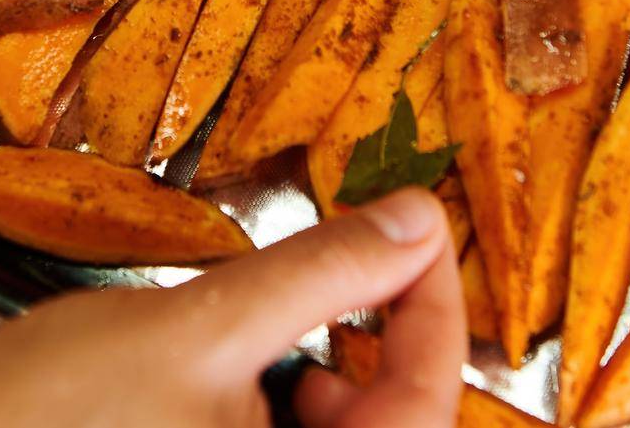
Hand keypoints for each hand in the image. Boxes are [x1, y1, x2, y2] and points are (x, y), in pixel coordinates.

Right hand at [0, 188, 465, 427]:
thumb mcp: (195, 325)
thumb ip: (319, 272)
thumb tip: (405, 222)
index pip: (430, 401)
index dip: (433, 302)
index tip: (417, 232)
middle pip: (391, 424)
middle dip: (378, 342)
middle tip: (347, 280)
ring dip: (329, 378)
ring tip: (274, 335)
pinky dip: (282, 407)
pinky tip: (239, 375)